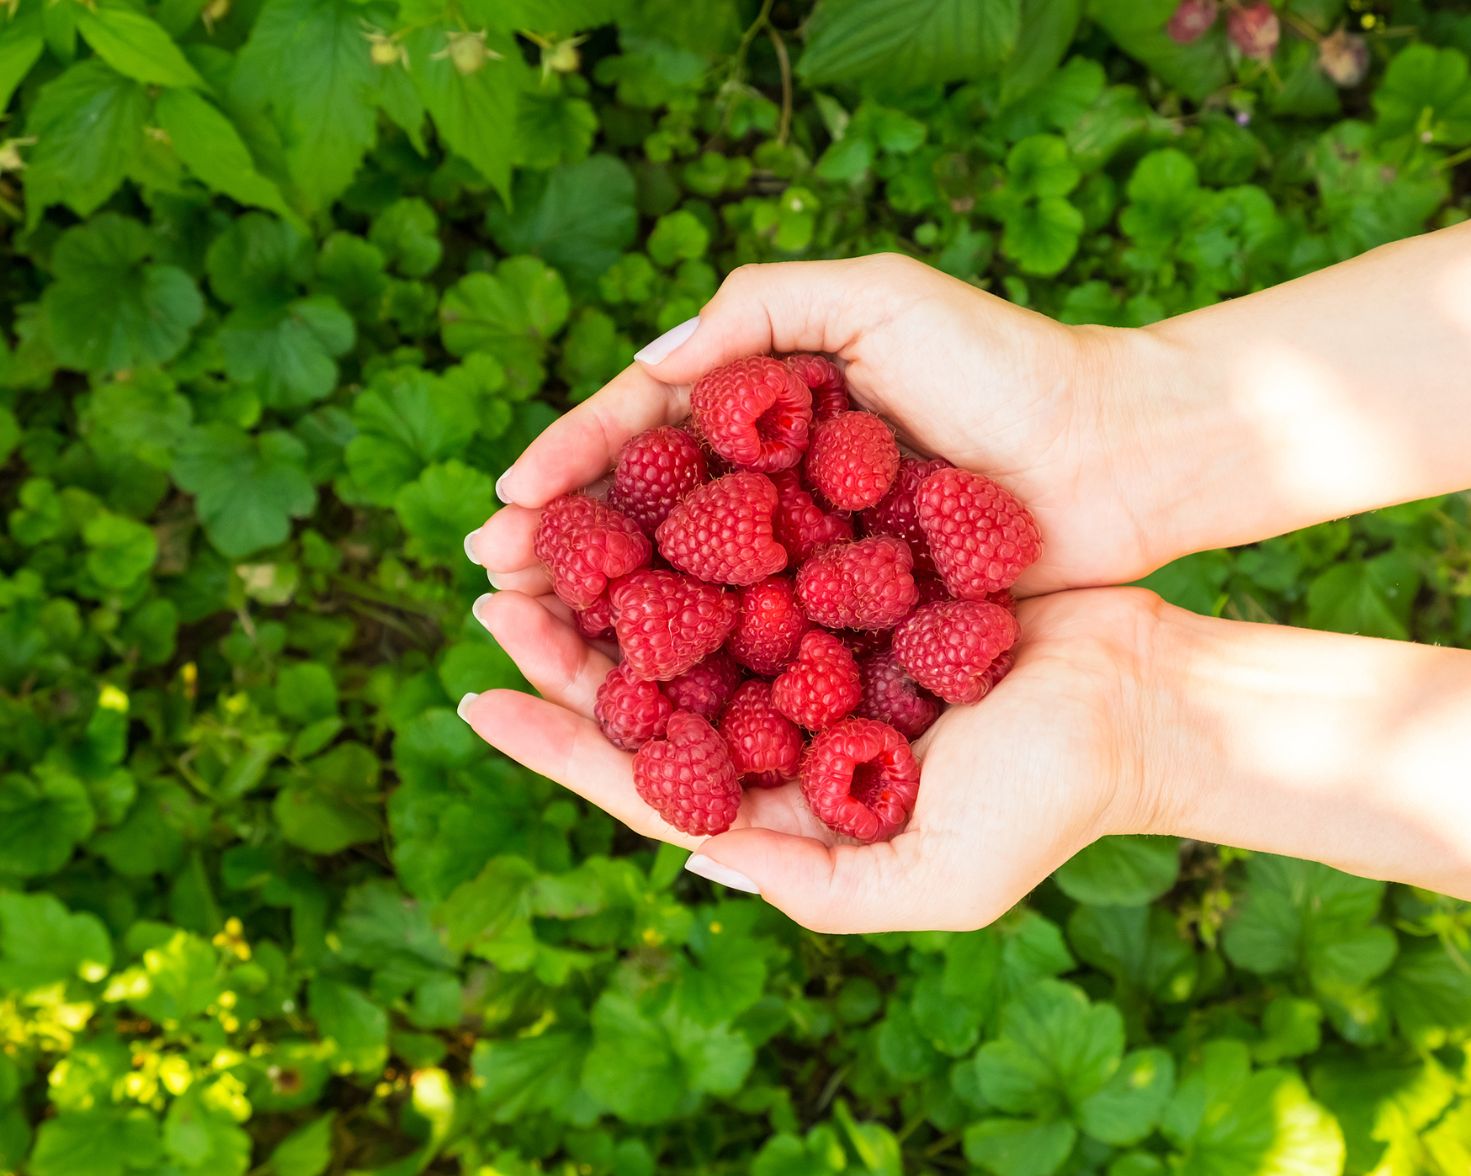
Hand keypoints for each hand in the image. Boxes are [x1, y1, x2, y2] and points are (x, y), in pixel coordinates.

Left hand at [459, 587, 1160, 932]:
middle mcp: (784, 719)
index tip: (479, 696)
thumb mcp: (933, 880)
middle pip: (651, 681)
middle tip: (489, 582)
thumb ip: (811, 884)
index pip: (647, 776)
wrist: (1141, 698)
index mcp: (784, 799)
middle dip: (566, 635)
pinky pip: (763, 544)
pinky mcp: (854, 575)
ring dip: (616, 567)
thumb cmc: (1048, 800)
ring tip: (540, 523)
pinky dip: (705, 518)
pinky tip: (650, 479)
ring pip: (691, 604)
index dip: (558, 740)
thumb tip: (689, 858)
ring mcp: (815, 643)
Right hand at [471, 253, 1164, 597]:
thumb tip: (642, 370)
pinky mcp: (850, 615)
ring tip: (537, 637)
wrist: (1120, 459)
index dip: (570, 464)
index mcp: (767, 403)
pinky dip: (696, 661)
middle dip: (565, 548)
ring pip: (685, 587)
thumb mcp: (880, 300)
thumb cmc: (1009, 368)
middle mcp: (774, 483)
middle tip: (492, 582)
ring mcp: (808, 554)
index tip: (505, 500)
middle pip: (645, 518)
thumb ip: (760, 311)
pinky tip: (639, 685)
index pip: (642, 431)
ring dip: (607, 614)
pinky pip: (756, 639)